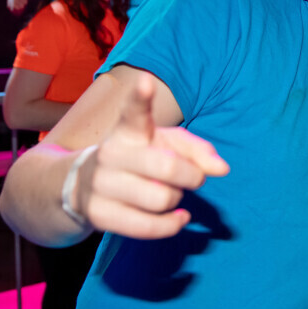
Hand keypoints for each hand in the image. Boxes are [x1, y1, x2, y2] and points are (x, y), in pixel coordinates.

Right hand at [69, 75, 228, 238]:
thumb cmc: (140, 158)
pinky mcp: (99, 214)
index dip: (141, 98)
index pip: (135, 112)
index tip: (146, 82)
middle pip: (168, 168)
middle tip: (195, 178)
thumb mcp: (167, 145)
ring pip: (161, 198)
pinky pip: (148, 226)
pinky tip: (178, 217)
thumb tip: (222, 168)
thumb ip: (198, 151)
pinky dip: (171, 225)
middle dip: (193, 177)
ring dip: (177, 199)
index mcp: (129, 130)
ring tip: (169, 193)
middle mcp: (111, 153)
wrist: (84, 185)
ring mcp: (101, 184)